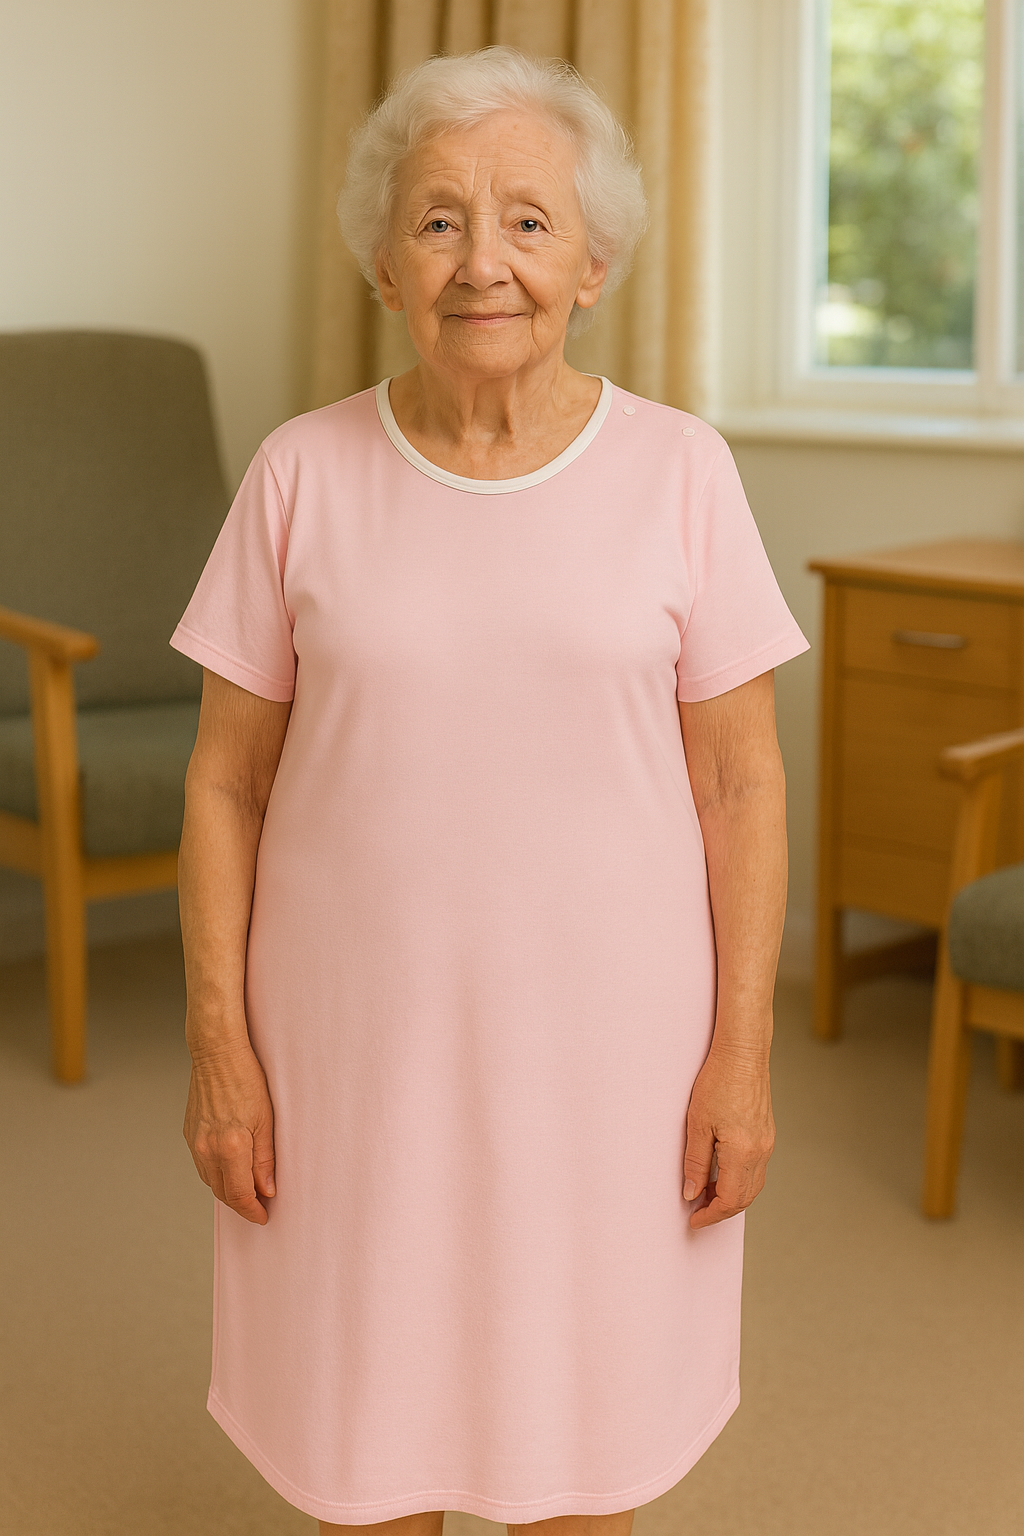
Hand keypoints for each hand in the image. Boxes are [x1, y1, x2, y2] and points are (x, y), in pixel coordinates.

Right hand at [183, 1036, 275, 1223]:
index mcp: (230, 1148)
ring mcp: (195, 1142)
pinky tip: (230, 1168)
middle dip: (241, 1203)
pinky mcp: (189, 1134)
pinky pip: (202, 1164)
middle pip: (223, 1192)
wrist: (217, 1054)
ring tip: (247, 1189)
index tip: (263, 1216)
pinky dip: (216, 1173)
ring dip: (228, 1189)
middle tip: (259, 1205)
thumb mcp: (266, 1120)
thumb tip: (267, 1189)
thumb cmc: (246, 1080)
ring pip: (211, 1180)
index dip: (252, 1210)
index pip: (240, 1194)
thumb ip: (265, 1159)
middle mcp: (208, 1149)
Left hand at [682, 1041, 774, 1229]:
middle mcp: (761, 1151)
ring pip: (752, 1184)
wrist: (744, 1053)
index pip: (731, 1200)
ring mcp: (767, 1143)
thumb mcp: (697, 1124)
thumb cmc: (718, 1081)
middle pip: (745, 1198)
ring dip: (731, 1195)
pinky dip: (739, 1179)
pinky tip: (720, 1173)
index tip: (694, 1219)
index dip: (711, 1214)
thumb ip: (695, 1163)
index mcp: (744, 1152)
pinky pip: (756, 1168)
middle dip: (721, 1210)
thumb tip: (691, 1192)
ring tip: (705, 1193)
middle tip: (697, 1212)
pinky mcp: (767, 1134)